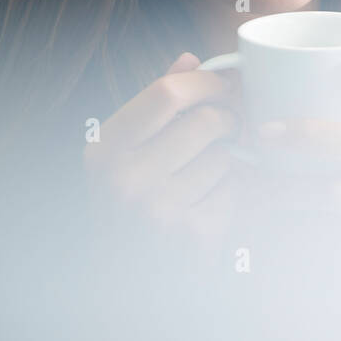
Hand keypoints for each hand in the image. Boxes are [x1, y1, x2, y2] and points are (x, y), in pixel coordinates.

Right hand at [82, 52, 241, 237]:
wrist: (128, 281)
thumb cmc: (132, 204)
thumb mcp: (127, 153)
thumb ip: (156, 105)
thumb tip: (190, 58)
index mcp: (104, 151)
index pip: (167, 92)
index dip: (206, 83)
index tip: (224, 85)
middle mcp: (125, 180)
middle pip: (207, 122)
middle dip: (226, 121)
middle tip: (227, 128)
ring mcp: (159, 211)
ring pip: (226, 157)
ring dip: (228, 160)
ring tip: (206, 176)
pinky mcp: (193, 237)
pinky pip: (236, 190)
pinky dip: (233, 192)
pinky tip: (211, 204)